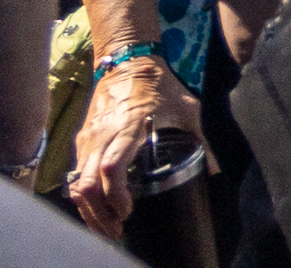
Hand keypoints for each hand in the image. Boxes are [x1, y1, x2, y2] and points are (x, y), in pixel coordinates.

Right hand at [64, 53, 202, 231]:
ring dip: (89, 209)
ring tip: (107, 227)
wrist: (128, 60)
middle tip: (117, 230)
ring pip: (78, 183)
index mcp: (130, 127)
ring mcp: (89, 138)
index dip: (116, 194)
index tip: (128, 211)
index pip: (112, 167)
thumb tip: (213, 171)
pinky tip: (97, 209)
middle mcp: (103, 135)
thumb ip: (200, 141)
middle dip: (99, 213)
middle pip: (88, 183)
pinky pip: (76, 174)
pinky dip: (84, 196)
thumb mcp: (187, 109)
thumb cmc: (160, 84)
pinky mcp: (82, 140)